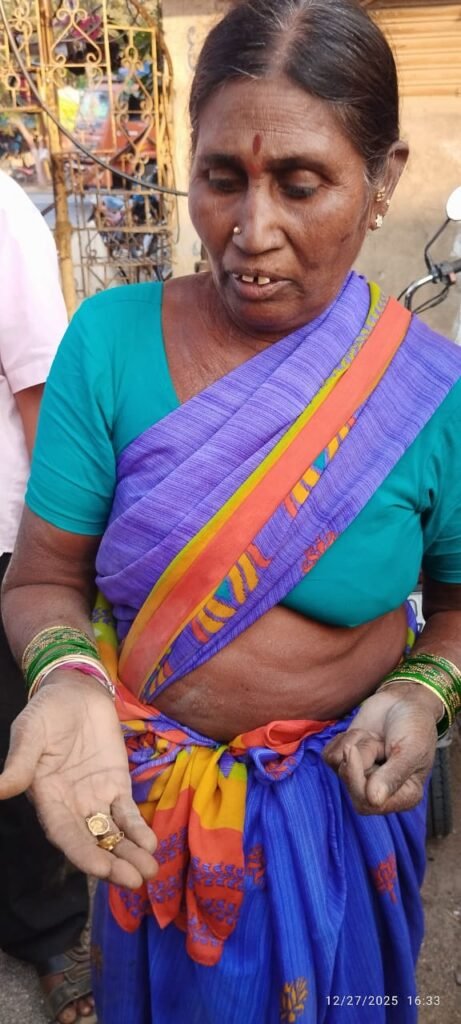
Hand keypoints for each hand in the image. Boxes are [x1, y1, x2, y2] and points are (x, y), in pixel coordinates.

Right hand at [0, 671, 157, 887]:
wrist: (75, 691)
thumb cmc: (47, 711)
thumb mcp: (30, 731)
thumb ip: (20, 762)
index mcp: (47, 799)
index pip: (65, 834)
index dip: (83, 853)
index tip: (101, 870)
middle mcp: (72, 806)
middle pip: (93, 842)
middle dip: (113, 863)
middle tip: (135, 881)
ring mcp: (96, 798)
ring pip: (113, 833)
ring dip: (130, 853)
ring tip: (149, 871)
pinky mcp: (116, 785)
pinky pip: (127, 812)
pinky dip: (138, 829)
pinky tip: (150, 844)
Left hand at [323, 682, 441, 813]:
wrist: (403, 700)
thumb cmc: (414, 725)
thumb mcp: (410, 750)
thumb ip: (393, 776)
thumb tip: (374, 800)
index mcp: (404, 796)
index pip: (369, 803)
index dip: (355, 779)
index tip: (352, 750)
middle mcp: (381, 791)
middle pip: (351, 787)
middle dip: (359, 756)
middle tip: (376, 737)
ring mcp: (361, 776)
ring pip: (339, 767)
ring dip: (354, 743)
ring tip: (374, 736)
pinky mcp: (345, 761)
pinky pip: (329, 756)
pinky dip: (342, 739)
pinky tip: (362, 734)